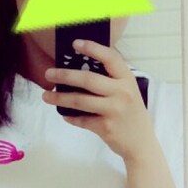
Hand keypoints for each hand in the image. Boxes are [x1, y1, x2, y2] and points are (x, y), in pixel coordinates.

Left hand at [42, 39, 155, 163]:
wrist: (141, 144)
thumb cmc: (131, 114)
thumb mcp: (128, 92)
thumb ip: (111, 81)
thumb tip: (79, 71)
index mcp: (127, 79)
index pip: (110, 58)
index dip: (92, 48)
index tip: (75, 43)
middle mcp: (122, 92)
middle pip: (88, 79)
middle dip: (64, 75)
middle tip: (48, 73)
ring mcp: (114, 110)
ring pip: (80, 100)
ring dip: (59, 98)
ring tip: (46, 95)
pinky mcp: (106, 127)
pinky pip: (82, 120)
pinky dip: (71, 117)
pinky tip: (64, 114)